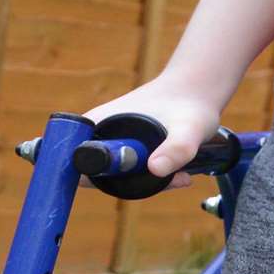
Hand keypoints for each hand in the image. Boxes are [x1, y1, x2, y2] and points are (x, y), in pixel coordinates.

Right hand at [82, 74, 224, 191]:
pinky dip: (154, 177)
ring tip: (181, 175)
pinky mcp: (125, 145)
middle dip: (133, 184)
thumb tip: (154, 169)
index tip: (133, 181)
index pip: (76, 160)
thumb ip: (175, 149)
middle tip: (171, 180)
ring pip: (118, 176)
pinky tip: (181, 173)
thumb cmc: (190, 103)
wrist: (197, 89)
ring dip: (149, 183)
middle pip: (99, 175)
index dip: (94, 177)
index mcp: (96, 122)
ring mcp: (111, 139)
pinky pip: (131, 170)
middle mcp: (98, 131)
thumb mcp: (188, 129)